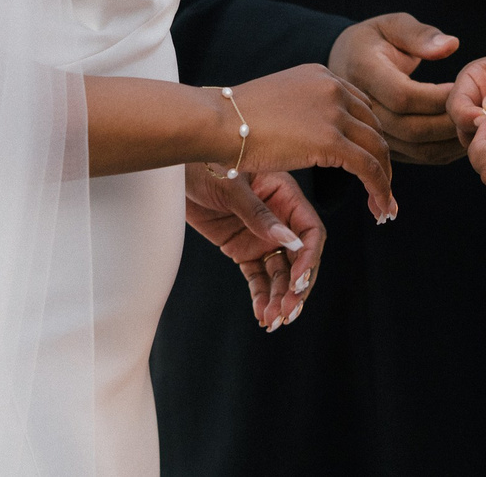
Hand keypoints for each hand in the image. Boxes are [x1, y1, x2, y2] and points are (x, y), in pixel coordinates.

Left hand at [185, 165, 325, 330]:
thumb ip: (259, 214)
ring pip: (279, 273)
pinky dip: (260, 296)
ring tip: (272, 321)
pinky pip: (257, 276)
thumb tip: (291, 242)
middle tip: (287, 312)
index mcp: (285, 195)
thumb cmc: (206, 164)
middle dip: (296, 287)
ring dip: (278, 298)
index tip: (298, 281)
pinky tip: (261, 315)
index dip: (309, 258)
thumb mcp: (232, 186)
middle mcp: (279, 218)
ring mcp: (261, 236)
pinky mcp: (242, 249)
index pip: (310, 231)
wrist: (174, 172)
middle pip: (299, 259)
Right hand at [226, 64, 397, 222]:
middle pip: (374, 127)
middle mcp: (332, 87)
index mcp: (320, 76)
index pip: (360, 107)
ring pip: (377, 149)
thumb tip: (308, 136)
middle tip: (382, 189)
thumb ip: (301, 113)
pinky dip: (381, 190)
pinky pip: (369, 168)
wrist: (217, 122)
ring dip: (385, 181)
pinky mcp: (330, 138)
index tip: (370, 163)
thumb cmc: (233, 120)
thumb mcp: (277, 104)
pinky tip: (380, 209)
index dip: (369, 138)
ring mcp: (333, 111)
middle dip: (382, 160)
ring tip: (384, 207)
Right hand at [329, 13, 465, 164]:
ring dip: (451, 140)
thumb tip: (452, 45)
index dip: (435, 96)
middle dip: (449, 122)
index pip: (402, 95)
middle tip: (477, 110)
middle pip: (411, 128)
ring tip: (476, 123)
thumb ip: (419, 35)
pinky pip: (419, 157)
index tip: (461, 87)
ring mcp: (372, 132)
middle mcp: (363, 109)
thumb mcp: (391, 25)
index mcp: (364, 72)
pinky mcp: (385, 148)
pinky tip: (464, 134)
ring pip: (417, 148)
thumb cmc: (374, 40)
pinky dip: (447, 151)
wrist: (344, 65)